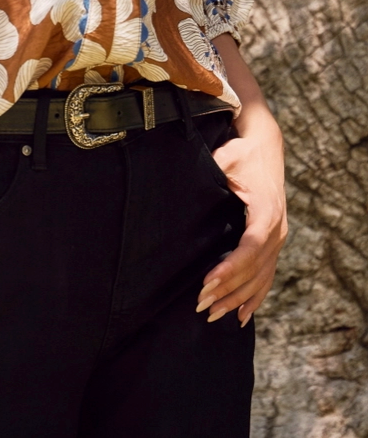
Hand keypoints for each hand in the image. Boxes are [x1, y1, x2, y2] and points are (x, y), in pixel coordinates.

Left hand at [196, 111, 286, 326]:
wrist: (266, 147)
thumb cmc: (243, 152)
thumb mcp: (227, 157)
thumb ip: (212, 170)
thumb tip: (184, 181)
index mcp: (267, 212)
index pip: (251, 248)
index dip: (230, 267)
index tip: (208, 282)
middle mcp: (278, 229)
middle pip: (255, 269)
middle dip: (228, 290)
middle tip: (201, 305)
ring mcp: (279, 238)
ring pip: (261, 278)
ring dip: (238, 298)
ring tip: (213, 314)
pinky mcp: (274, 242)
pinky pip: (267, 276)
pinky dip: (255, 297)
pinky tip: (242, 316)